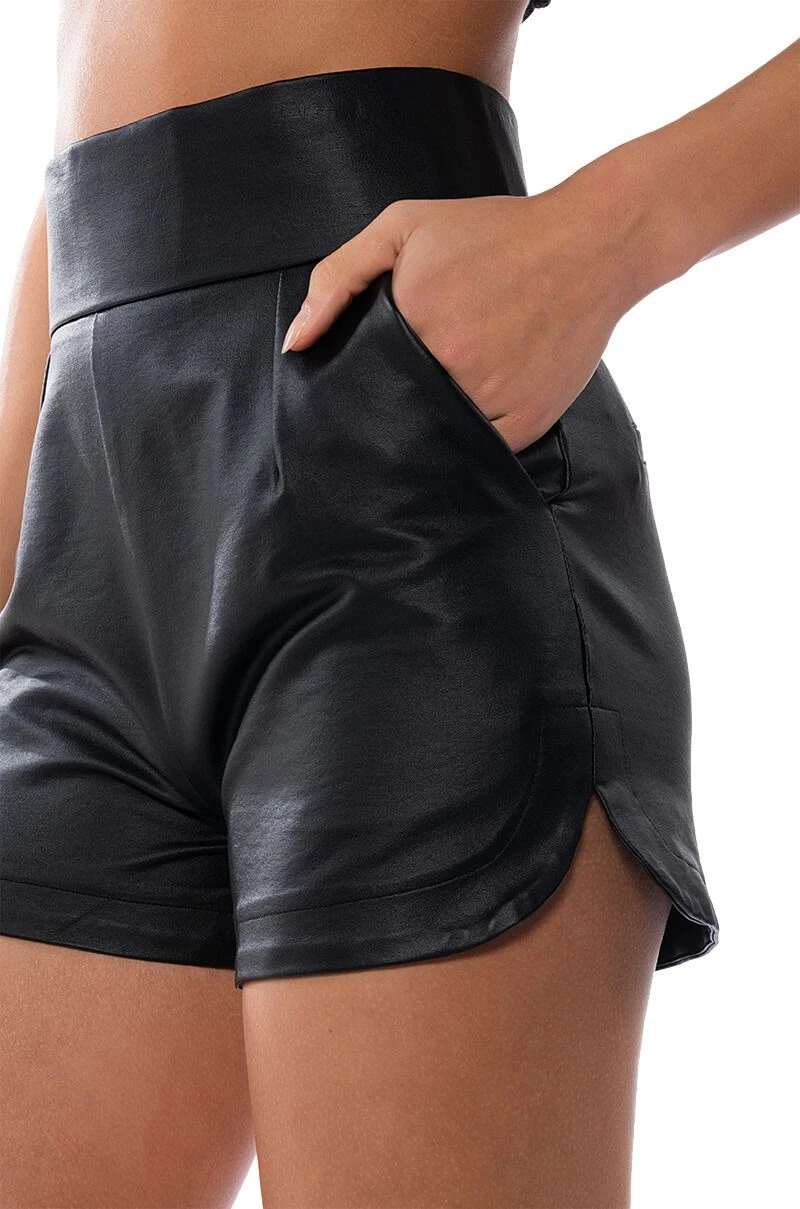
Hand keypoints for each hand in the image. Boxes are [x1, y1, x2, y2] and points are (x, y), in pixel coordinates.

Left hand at [280, 168, 644, 452]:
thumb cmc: (496, 232)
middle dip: (383, 415)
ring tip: (434, 404)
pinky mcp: (527, 423)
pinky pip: (479, 452)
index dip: (350, 392)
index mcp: (415, 319)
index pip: (359, 382)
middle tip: (387, 407)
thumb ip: (340, 277)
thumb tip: (297, 342)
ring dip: (424, 432)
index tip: (347, 399)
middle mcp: (452, 365)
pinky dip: (468, 442)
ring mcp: (492, 399)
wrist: (591, 245)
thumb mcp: (406, 226)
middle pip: (394, 416)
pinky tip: (472, 411)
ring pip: (435, 440)